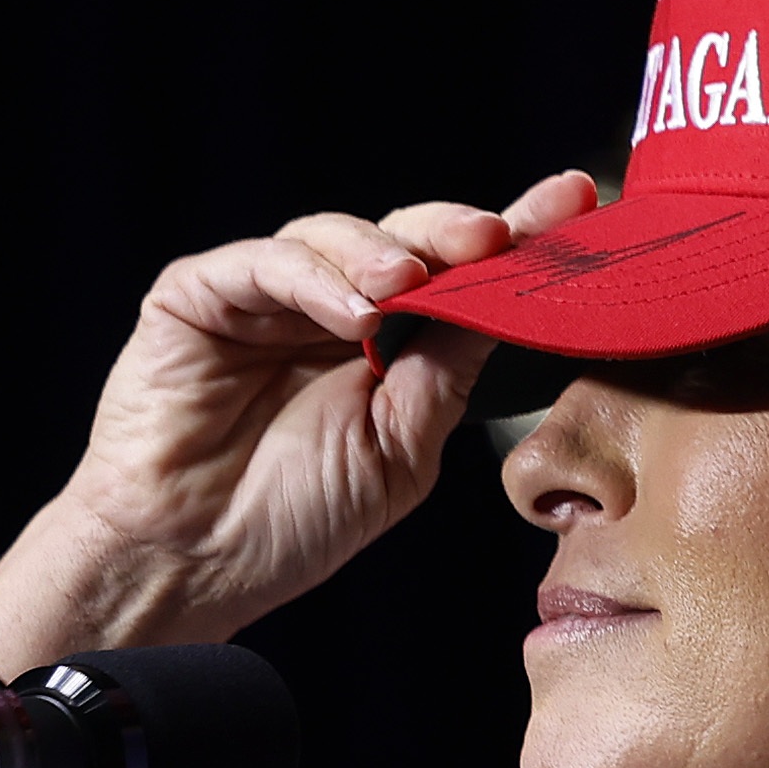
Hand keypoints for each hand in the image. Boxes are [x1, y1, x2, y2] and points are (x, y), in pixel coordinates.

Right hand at [0, 169, 600, 676]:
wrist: (192, 563)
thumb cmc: (292, 520)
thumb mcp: (399, 452)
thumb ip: (444, 379)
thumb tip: (504, 307)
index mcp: (387, 346)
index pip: (459, 279)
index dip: (516, 239)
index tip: (575, 204)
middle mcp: (331, 308)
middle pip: (407, 240)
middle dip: (458, 232)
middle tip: (498, 235)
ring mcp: (265, 297)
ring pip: (338, 237)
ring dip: (384, 252)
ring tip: (413, 281)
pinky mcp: (199, 294)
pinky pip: (266, 263)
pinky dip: (314, 276)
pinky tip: (352, 308)